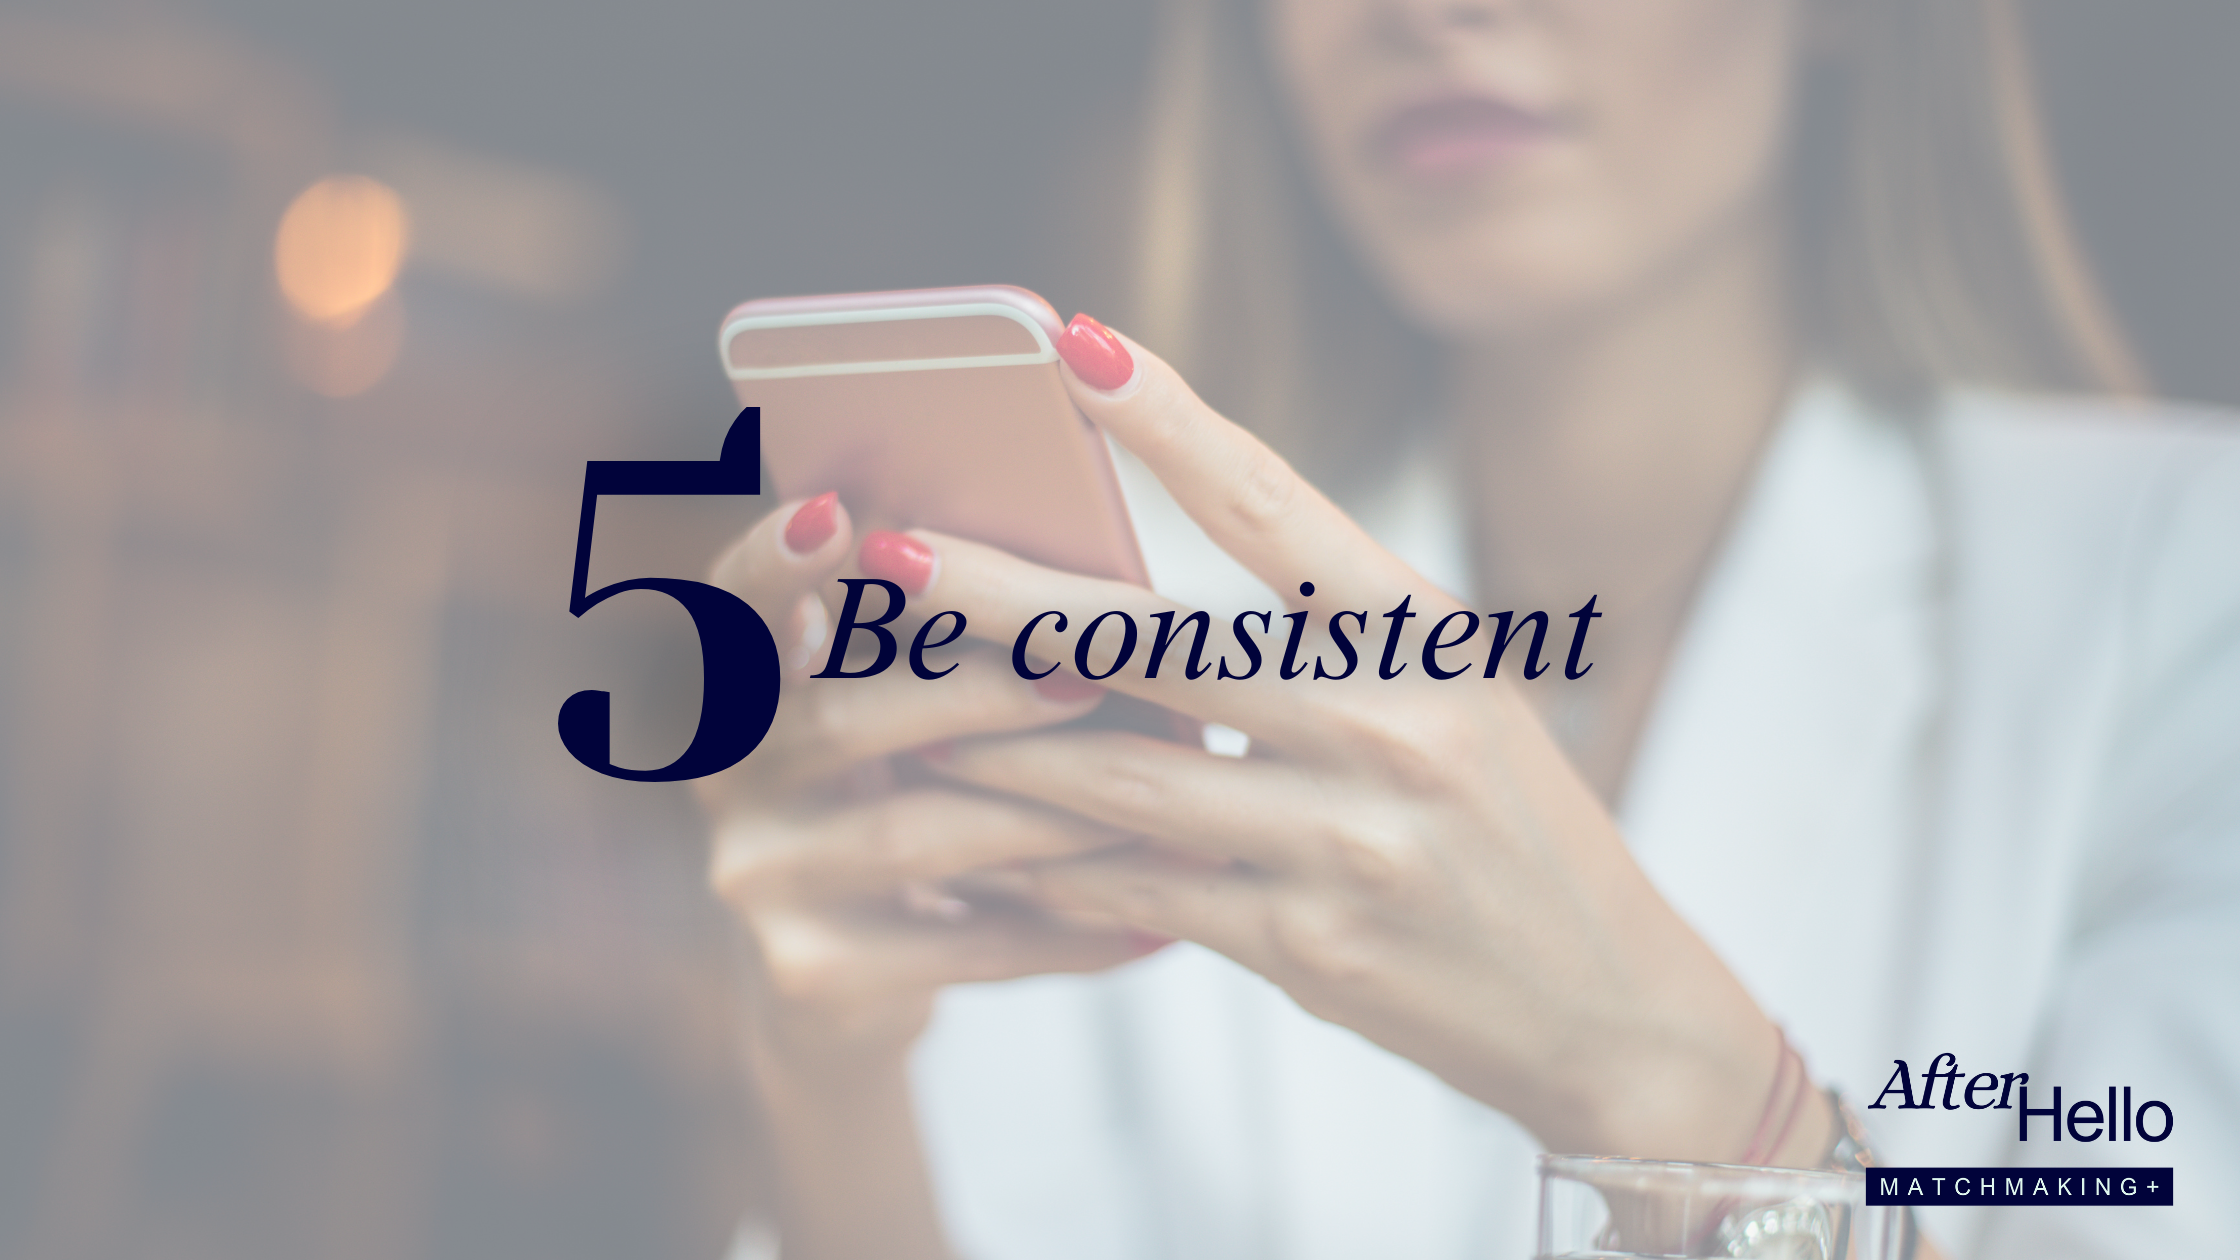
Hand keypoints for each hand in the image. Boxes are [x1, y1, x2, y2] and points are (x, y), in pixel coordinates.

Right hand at [697, 491, 1159, 1080]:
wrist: (844, 981)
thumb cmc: (909, 792)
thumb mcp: (897, 710)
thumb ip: (937, 641)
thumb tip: (1085, 577)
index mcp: (741, 679)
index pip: (735, 601)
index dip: (774, 561)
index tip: (836, 515)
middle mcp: (727, 774)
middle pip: (840, 718)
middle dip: (975, 692)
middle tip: (1086, 677)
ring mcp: (759, 878)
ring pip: (915, 833)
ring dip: (1049, 813)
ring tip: (1162, 804)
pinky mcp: (813, 972)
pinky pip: (964, 944)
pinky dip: (1067, 931)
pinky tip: (1154, 926)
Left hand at [910, 326, 1793, 1160]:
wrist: (1610, 1003)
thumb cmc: (1512, 829)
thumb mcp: (1454, 699)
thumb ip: (1324, 643)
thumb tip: (1135, 605)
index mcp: (1427, 638)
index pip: (1276, 505)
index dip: (1169, 421)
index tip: (1073, 348)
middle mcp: (1389, 726)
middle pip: (1156, 642)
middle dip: (1004, 597)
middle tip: (891, 551)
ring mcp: (1347, 841)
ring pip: (1121, 778)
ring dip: (992, 745)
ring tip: (891, 708)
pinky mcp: (1309, 946)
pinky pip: (1142, 895)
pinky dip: (1052, 871)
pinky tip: (978, 851)